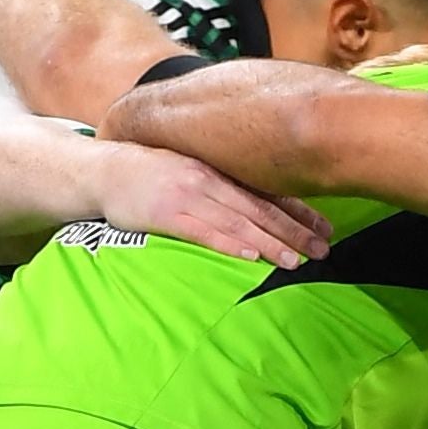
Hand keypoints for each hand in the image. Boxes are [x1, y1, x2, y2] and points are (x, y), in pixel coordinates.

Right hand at [92, 150, 333, 271]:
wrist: (102, 171)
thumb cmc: (147, 173)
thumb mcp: (190, 169)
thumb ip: (220, 183)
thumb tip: (255, 206)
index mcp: (218, 169)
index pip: (267, 192)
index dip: (298, 211)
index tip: (325, 227)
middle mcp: (209, 179)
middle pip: (260, 208)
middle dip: (294, 230)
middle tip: (323, 249)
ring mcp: (188, 195)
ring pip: (239, 221)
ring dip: (270, 242)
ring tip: (296, 259)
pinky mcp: (166, 213)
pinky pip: (203, 231)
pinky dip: (229, 243)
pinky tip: (250, 254)